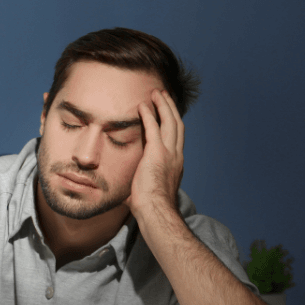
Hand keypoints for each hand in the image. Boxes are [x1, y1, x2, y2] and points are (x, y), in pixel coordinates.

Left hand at [125, 89, 184, 218]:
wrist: (155, 211)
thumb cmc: (150, 208)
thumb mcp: (147, 193)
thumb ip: (140, 188)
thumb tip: (126, 197)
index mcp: (176, 165)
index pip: (177, 139)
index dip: (172, 124)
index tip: (167, 115)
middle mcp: (177, 156)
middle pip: (177, 125)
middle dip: (171, 108)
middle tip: (163, 96)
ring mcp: (169, 153)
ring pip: (170, 122)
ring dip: (163, 105)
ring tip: (156, 93)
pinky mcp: (157, 153)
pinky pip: (154, 127)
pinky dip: (149, 114)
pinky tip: (143, 105)